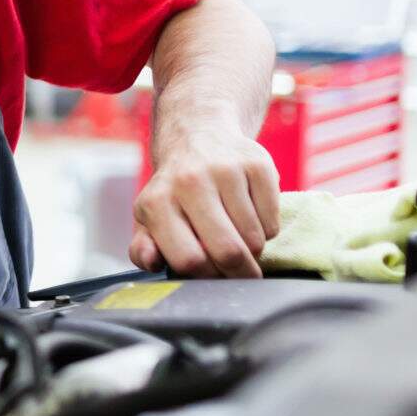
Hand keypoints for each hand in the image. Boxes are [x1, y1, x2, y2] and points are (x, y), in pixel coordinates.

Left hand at [132, 125, 281, 278]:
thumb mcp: (150, 219)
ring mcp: (225, 170)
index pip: (189, 260)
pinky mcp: (257, 164)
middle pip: (228, 251)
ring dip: (253, 249)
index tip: (214, 278)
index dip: (206, 277)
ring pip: (254, 238)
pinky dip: (267, 229)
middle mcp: (189, 181)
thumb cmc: (174, 192)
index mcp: (156, 202)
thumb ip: (144, 248)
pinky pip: (273, 220)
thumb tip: (152, 261)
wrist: (198, 137)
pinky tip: (251, 215)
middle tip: (242, 274)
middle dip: (239, 273)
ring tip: (240, 237)